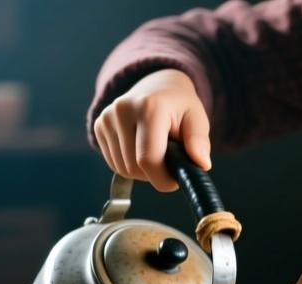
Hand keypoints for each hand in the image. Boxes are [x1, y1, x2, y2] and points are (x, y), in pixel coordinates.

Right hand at [93, 69, 210, 190]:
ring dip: (142, 172)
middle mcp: (122, 110)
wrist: (157, 86)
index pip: (148, 160)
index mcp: (148, 108)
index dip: (163, 179)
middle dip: (155, 175)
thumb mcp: (197, 119)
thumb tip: (202, 163)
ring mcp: (107, 117)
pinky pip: (114, 164)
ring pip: (123, 169)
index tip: (175, 180)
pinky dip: (129, 166)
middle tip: (168, 162)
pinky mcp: (99, 126)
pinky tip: (141, 151)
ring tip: (156, 154)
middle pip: (134, 168)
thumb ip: (199, 141)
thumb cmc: (179, 107)